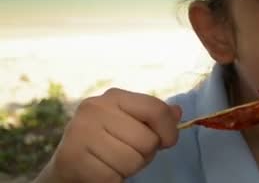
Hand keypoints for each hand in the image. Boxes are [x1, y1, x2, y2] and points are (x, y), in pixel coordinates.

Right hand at [35, 88, 181, 182]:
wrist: (68, 166)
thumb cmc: (107, 143)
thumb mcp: (131, 125)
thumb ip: (154, 117)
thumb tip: (178, 112)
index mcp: (114, 96)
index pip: (155, 109)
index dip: (169, 131)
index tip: (166, 142)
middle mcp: (94, 108)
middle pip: (147, 140)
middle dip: (144, 154)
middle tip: (126, 154)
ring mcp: (80, 131)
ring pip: (132, 160)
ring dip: (128, 169)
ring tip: (113, 162)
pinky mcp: (71, 157)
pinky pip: (113, 176)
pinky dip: (113, 180)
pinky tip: (102, 172)